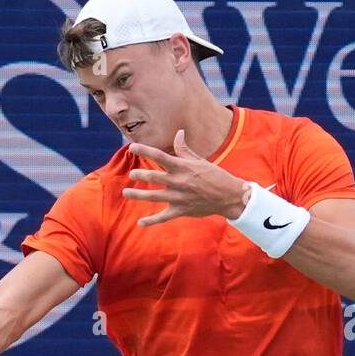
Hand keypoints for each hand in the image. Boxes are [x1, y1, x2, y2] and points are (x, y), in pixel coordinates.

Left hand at [122, 129, 248, 225]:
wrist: (228, 196)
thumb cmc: (214, 175)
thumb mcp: (200, 160)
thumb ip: (184, 149)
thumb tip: (178, 133)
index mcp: (183, 167)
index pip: (160, 156)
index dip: (145, 151)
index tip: (132, 146)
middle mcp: (179, 181)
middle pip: (154, 176)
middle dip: (140, 174)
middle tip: (131, 173)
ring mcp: (179, 197)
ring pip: (154, 196)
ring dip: (138, 195)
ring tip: (126, 192)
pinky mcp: (181, 211)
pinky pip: (163, 217)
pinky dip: (151, 221)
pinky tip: (140, 222)